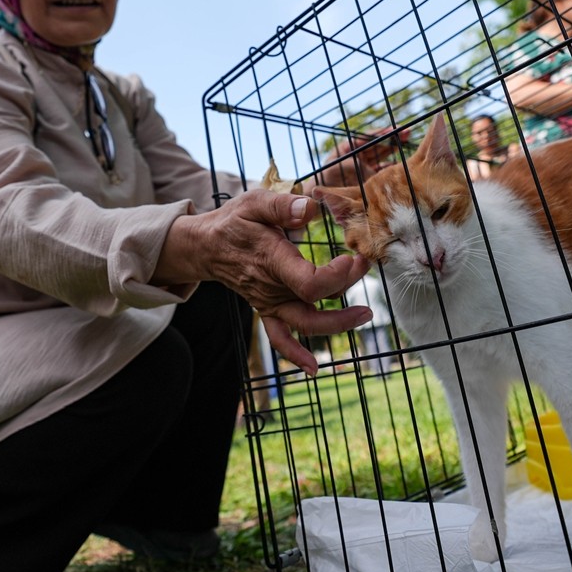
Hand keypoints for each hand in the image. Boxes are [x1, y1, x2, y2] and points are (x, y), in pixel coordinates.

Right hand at [156, 190, 372, 372]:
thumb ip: (282, 206)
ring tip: (365, 314)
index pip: (308, 283)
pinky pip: (280, 338)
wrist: (207, 247)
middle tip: (364, 266)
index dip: (335, 277)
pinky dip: (295, 354)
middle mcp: (272, 288)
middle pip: (313, 303)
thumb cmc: (234, 222)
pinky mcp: (268, 310)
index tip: (351, 258)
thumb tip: (310, 207)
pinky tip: (313, 368)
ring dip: (337, 323)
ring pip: (305, 323)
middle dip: (345, 288)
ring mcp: (270, 303)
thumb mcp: (255, 203)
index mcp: (272, 260)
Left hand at [307, 127, 409, 190]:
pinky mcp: (366, 176)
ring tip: (407, 145)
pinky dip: (390, 168)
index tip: (396, 128)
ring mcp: (363, 165)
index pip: (368, 137)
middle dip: (392, 138)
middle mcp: (357, 154)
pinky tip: (401, 166)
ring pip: (381, 155)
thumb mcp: (334, 169)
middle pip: (378, 144)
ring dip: (393, 150)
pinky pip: (380, 170)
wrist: (319, 195)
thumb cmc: (324, 179)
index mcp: (349, 148)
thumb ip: (351, 167)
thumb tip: (368, 170)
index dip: (382, 132)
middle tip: (408, 132)